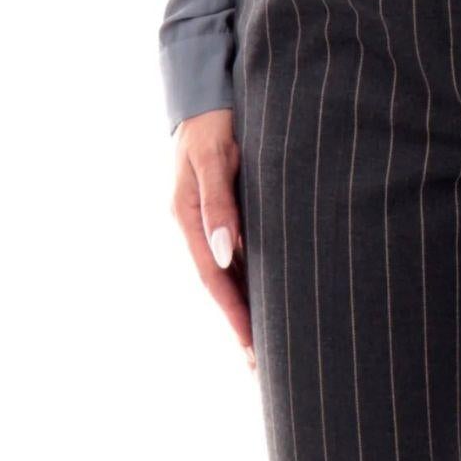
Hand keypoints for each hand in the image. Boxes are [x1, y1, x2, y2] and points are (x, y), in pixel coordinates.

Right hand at [172, 108, 254, 369]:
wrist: (208, 92)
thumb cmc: (212, 122)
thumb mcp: (214, 157)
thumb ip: (219, 203)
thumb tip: (222, 253)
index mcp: (187, 217)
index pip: (214, 279)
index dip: (234, 315)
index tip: (253, 348)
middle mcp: (199, 226)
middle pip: (222, 287)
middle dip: (243, 326)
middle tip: (263, 368)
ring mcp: (213, 222)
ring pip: (233, 276)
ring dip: (250, 311)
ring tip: (271, 349)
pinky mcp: (229, 214)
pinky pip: (244, 257)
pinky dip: (256, 284)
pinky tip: (273, 304)